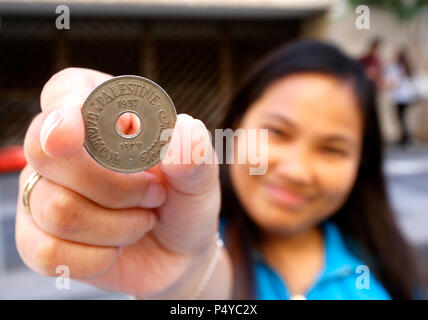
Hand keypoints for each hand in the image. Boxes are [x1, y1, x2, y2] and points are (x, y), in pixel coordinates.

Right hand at [16, 67, 221, 297]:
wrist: (178, 250)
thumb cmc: (184, 200)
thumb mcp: (200, 177)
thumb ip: (194, 152)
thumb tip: (181, 131)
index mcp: (101, 115)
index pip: (66, 90)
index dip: (65, 105)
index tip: (77, 129)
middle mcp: (62, 149)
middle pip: (47, 152)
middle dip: (113, 185)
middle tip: (155, 194)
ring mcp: (43, 194)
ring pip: (59, 210)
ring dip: (118, 226)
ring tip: (143, 220)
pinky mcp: (37, 239)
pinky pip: (49, 253)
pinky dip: (97, 258)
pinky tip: (116, 249)